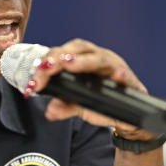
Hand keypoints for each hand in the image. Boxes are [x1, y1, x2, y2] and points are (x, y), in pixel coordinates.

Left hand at [22, 38, 158, 140]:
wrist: (130, 117)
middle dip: (61, 56)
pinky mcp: (130, 82)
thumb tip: (50, 111)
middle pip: (80, 48)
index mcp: (84, 61)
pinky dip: (121, 75)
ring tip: (70, 63)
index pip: (63, 54)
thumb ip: (65, 107)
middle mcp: (99, 60)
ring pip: (101, 59)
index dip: (48, 63)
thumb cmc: (105, 104)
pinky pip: (126, 77)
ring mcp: (116, 68)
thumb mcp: (81, 106)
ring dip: (84, 61)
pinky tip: (117, 75)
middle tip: (47, 67)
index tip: (35, 81)